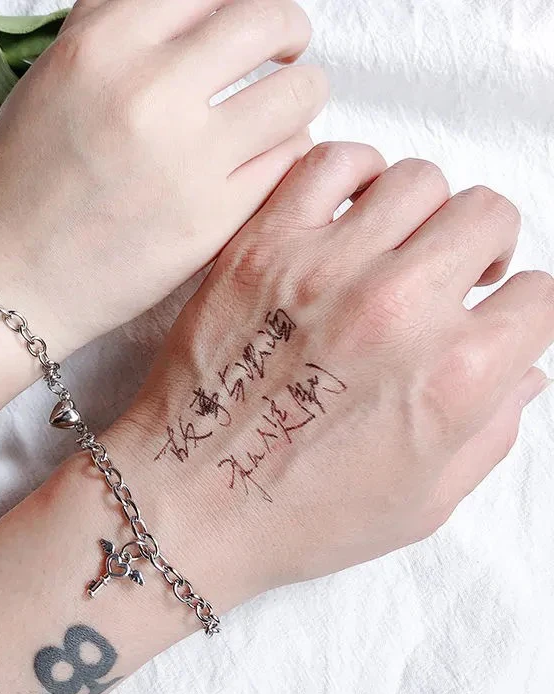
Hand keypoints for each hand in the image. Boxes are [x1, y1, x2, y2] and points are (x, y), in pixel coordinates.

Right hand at [0, 0, 326, 354]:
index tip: (246, 24)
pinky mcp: (214, 218)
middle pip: (267, 21)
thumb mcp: (51, 81)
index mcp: (103, 43)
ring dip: (297, 96)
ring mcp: (189, 157)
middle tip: (284, 54)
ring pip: (298, 93)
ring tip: (276, 116)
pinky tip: (261, 165)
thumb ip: (112, 30)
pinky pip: (289, 160)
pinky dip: (285, 154)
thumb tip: (182, 10)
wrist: (14, 280)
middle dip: (287, 32)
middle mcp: (151, 89)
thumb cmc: (21, 185)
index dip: (237, 3)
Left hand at [102, 143, 553, 608]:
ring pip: (417, 179)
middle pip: (486, 216)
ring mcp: (325, 268)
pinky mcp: (260, 248)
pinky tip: (347, 212)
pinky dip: (352, 172)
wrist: (189, 503)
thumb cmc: (299, 518)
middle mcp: (399, 308)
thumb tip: (522, 367)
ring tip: (395, 247)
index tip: (490, 318)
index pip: (538, 296)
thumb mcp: (424, 500)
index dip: (518, 310)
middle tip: (452, 277)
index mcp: (455, 375)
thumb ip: (491, 428)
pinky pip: (327, 160)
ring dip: (421, 211)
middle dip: (483, 248)